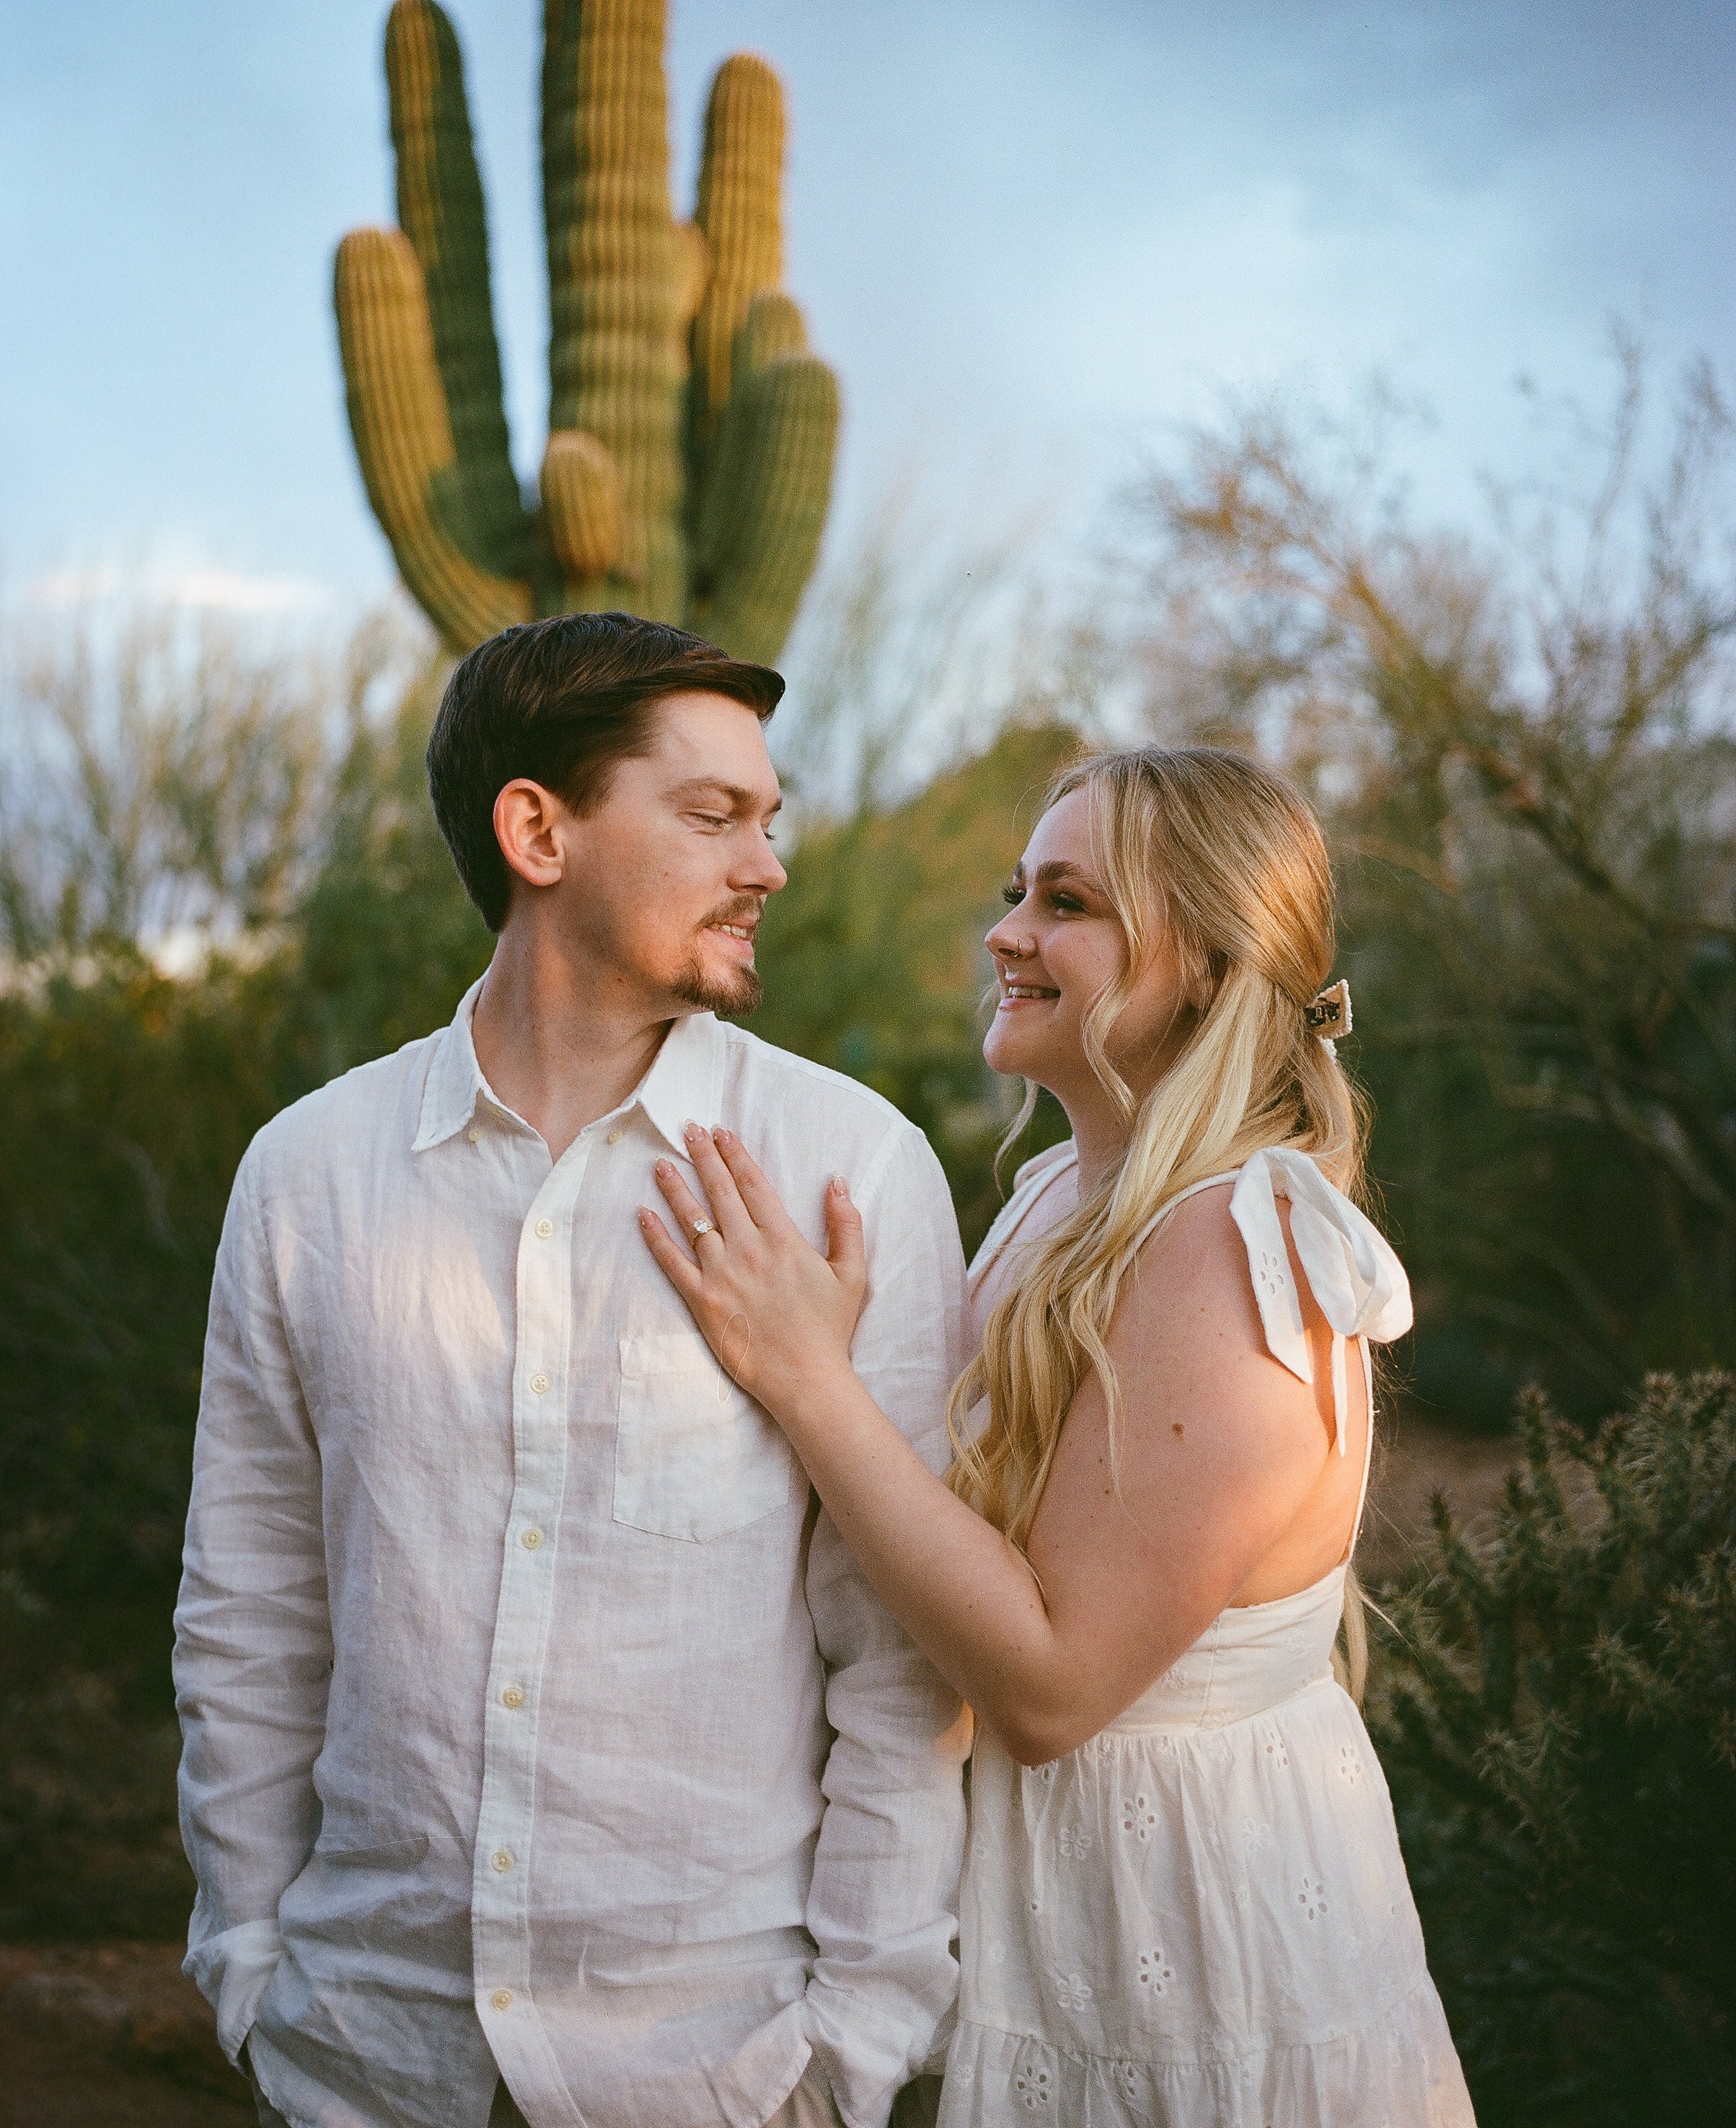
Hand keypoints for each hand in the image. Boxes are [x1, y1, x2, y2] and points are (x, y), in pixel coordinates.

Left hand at [638, 1125, 867, 1425]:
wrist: (805, 1378)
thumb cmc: (830, 1328)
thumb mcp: (852, 1273)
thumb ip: (846, 1224)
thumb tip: (837, 1181)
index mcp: (783, 1239)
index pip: (754, 1185)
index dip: (736, 1155)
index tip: (721, 1131)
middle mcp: (749, 1249)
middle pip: (721, 1192)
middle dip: (703, 1157)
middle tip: (687, 1129)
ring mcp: (722, 1274)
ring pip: (693, 1220)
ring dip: (675, 1189)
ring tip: (660, 1163)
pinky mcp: (702, 1300)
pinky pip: (672, 1262)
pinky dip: (656, 1237)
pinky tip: (643, 1214)